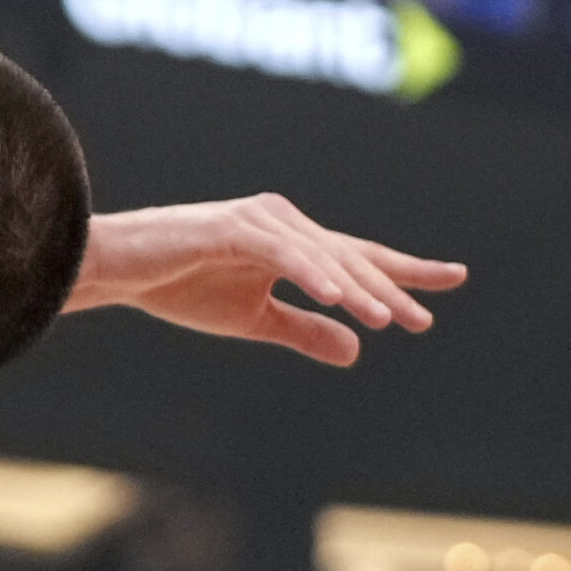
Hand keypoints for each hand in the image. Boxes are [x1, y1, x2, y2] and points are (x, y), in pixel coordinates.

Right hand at [65, 196, 464, 366]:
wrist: (117, 269)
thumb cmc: (177, 286)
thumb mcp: (252, 319)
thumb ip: (303, 330)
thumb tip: (357, 349)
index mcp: (289, 242)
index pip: (356, 257)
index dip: (404, 270)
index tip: (453, 278)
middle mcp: (281, 222)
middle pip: (348, 256)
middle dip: (389, 287)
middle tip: (423, 319)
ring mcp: (257, 221)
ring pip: (321, 256)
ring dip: (355, 289)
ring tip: (388, 319)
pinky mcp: (230, 227)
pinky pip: (281, 253)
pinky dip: (311, 273)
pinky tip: (338, 298)